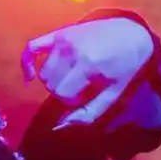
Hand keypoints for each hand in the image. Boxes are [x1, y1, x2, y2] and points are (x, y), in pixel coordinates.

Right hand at [21, 17, 154, 128]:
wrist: (132, 33)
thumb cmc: (125, 66)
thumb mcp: (114, 93)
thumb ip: (89, 112)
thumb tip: (60, 126)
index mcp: (87, 62)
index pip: (62, 92)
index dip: (72, 100)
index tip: (86, 95)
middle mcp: (71, 49)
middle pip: (50, 84)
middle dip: (62, 91)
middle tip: (80, 88)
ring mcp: (63, 38)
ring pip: (43, 72)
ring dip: (53, 81)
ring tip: (71, 77)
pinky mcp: (58, 33)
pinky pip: (31, 47)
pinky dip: (28, 63)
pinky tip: (31, 75)